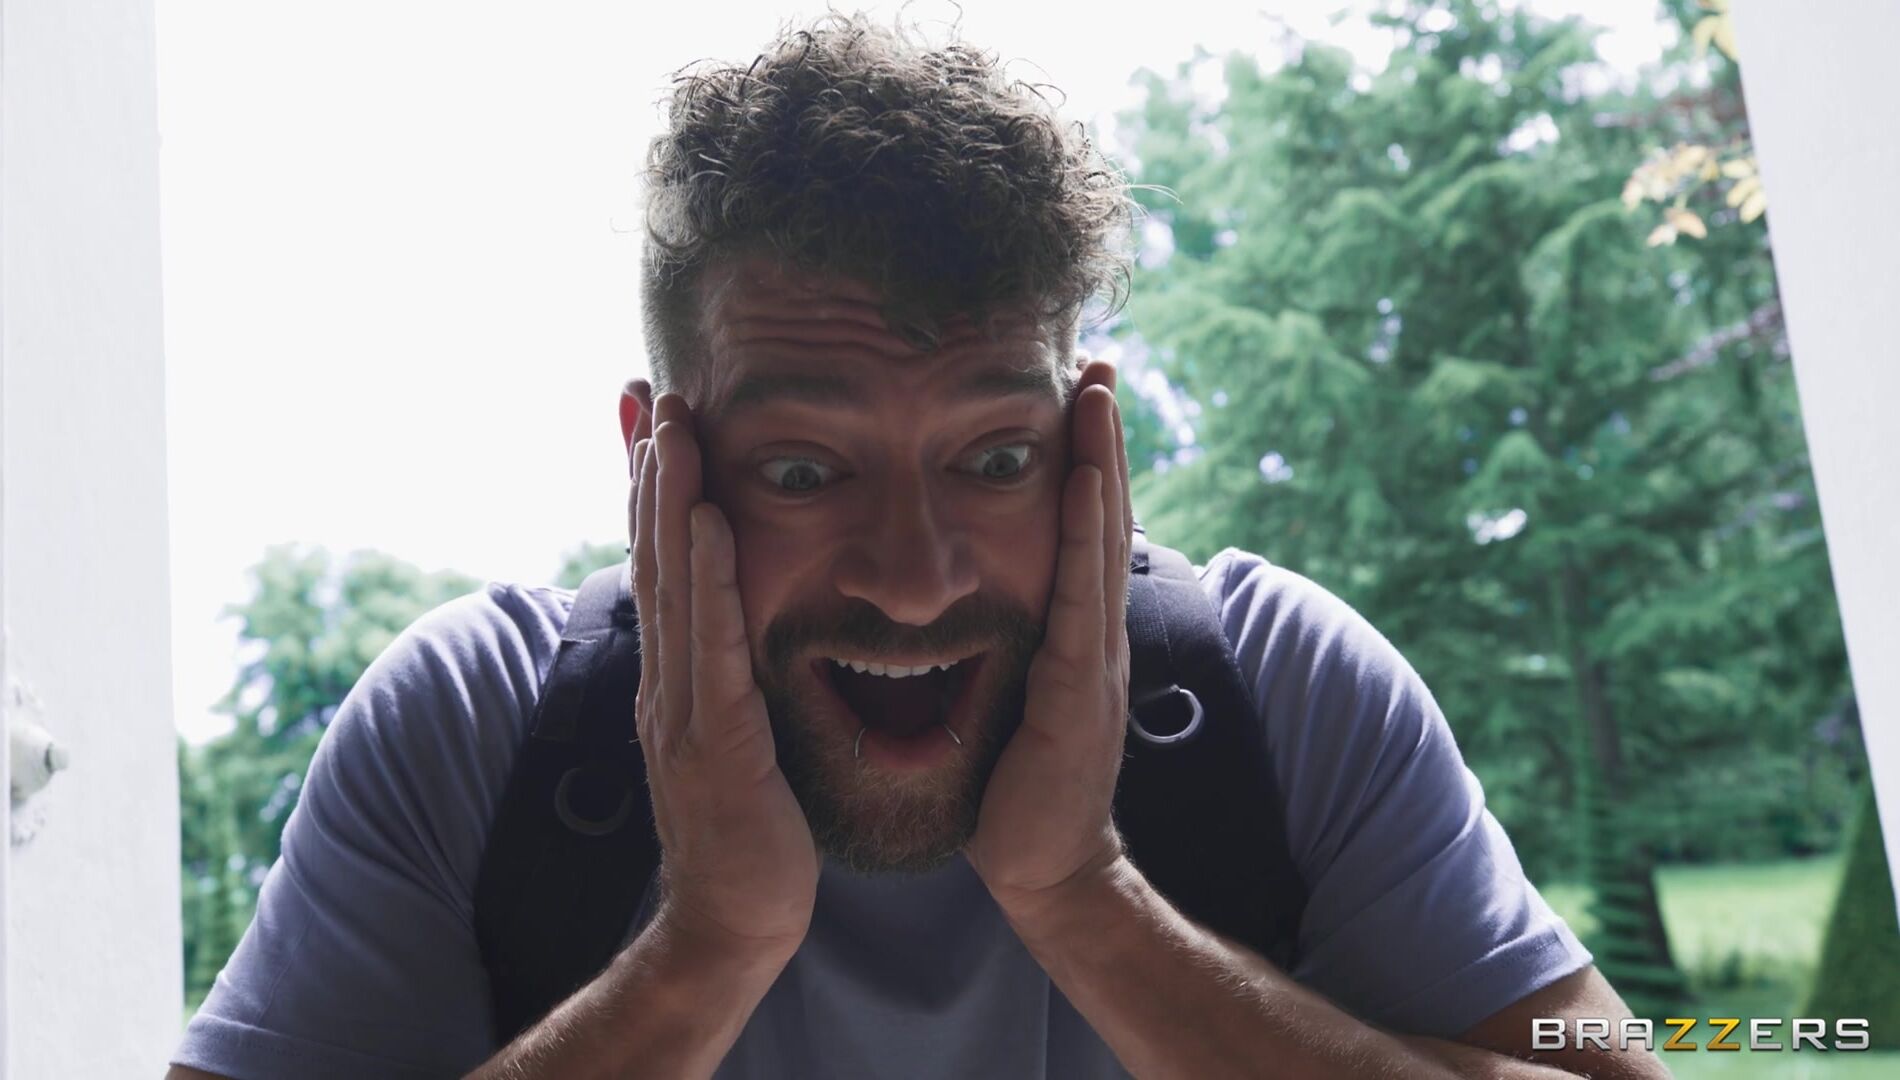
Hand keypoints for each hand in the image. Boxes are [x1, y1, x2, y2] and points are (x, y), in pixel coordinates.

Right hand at [630, 392, 820, 957]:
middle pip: (652, 561)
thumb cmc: (750, 836)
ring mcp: (680, 712)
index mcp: (674, 680)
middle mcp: (664, 684)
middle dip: (648, 474)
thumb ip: (726, 682)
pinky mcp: (716, 744)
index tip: (654, 420)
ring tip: (672, 428)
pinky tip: (715, 521)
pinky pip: (714, 645)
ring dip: (670, 503)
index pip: (661, 569)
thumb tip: (735, 629)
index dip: (652, 493)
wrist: (735, 927)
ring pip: (674, 589)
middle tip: (649, 392)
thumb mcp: (732, 739)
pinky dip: (711, 577)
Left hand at [965, 360, 1133, 918]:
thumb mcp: (1007, 695)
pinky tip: (1084, 478)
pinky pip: (1082, 593)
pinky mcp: (1080, 687)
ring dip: (1101, 461)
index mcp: (1071, 632)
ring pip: (1099, 540)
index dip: (1081, 460)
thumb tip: (965, 598)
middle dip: (1101, 439)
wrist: (1040, 868)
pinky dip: (1086, 529)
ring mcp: (1096, 657)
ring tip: (1097, 393)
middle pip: (1100, 516)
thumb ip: (1003, 645)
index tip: (1074, 391)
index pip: (1077, 528)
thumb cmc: (1012, 787)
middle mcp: (1094, 633)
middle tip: (1097, 362)